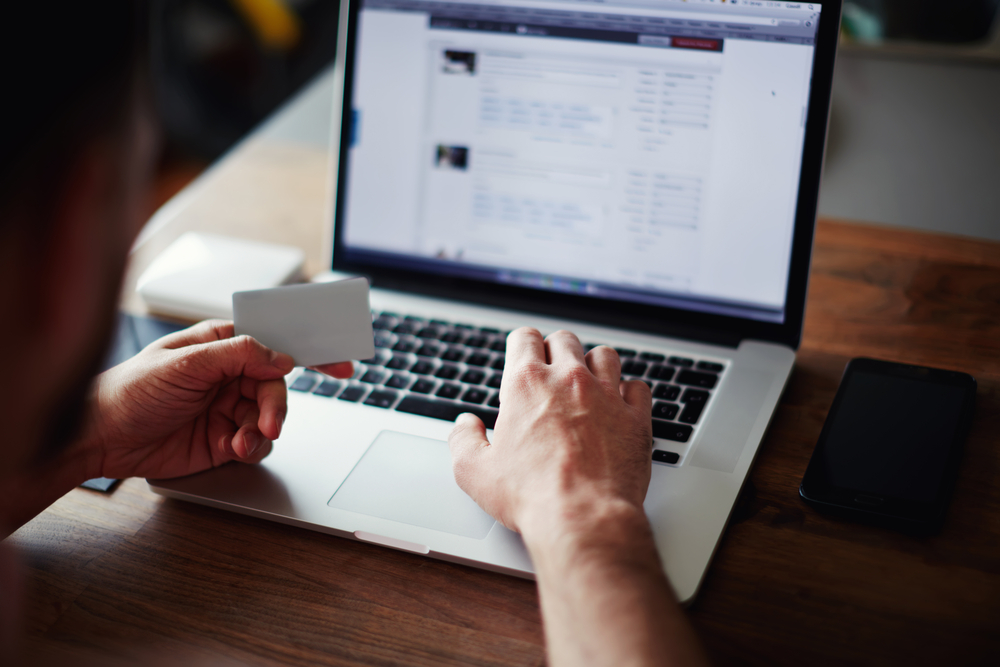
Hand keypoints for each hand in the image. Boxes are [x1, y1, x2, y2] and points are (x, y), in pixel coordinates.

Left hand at [87, 320, 352, 480]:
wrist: (101, 439)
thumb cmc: (130, 390)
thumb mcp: (184, 362)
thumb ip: (237, 355)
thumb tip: (281, 356)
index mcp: (221, 345)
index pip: (274, 340)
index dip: (309, 348)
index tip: (340, 362)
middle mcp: (230, 375)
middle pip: (277, 385)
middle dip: (277, 405)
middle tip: (269, 423)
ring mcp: (229, 408)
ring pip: (272, 416)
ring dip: (262, 430)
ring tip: (239, 442)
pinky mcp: (225, 439)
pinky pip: (259, 442)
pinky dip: (253, 447)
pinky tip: (233, 449)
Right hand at [448, 328, 652, 539]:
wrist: (583, 517)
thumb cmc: (531, 496)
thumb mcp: (474, 472)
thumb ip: (464, 440)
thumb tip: (465, 425)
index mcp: (527, 385)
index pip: (525, 338)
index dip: (521, 346)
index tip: (522, 357)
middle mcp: (569, 380)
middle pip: (565, 340)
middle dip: (555, 351)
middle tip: (551, 371)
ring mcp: (607, 396)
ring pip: (604, 355)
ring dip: (594, 364)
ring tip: (587, 383)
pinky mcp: (636, 418)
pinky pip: (638, 387)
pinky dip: (629, 392)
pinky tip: (621, 404)